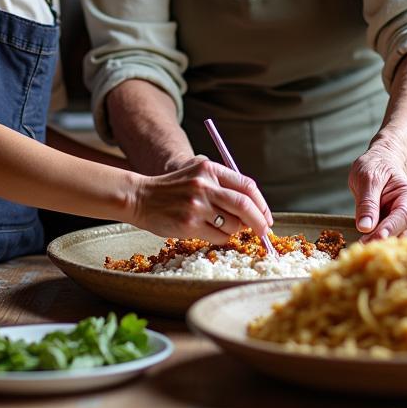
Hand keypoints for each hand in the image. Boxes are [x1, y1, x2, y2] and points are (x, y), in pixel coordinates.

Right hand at [132, 156, 272, 244]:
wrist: (140, 197)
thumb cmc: (174, 189)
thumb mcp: (198, 175)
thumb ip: (223, 186)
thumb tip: (253, 211)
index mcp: (209, 169)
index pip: (247, 186)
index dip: (261, 203)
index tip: (266, 216)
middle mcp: (204, 185)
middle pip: (245, 205)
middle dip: (259, 222)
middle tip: (263, 231)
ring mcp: (197, 205)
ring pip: (233, 225)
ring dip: (235, 230)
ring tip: (223, 227)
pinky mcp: (189, 224)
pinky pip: (218, 237)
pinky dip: (221, 238)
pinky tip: (210, 232)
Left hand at [349, 144, 406, 241]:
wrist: (379, 163)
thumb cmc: (376, 166)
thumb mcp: (368, 178)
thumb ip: (367, 202)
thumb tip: (365, 227)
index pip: (403, 216)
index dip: (391, 228)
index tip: (377, 238)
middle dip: (388, 241)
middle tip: (367, 247)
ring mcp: (404, 223)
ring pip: (401, 241)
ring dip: (384, 246)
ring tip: (364, 249)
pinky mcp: (393, 229)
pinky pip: (390, 241)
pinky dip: (380, 245)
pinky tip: (366, 248)